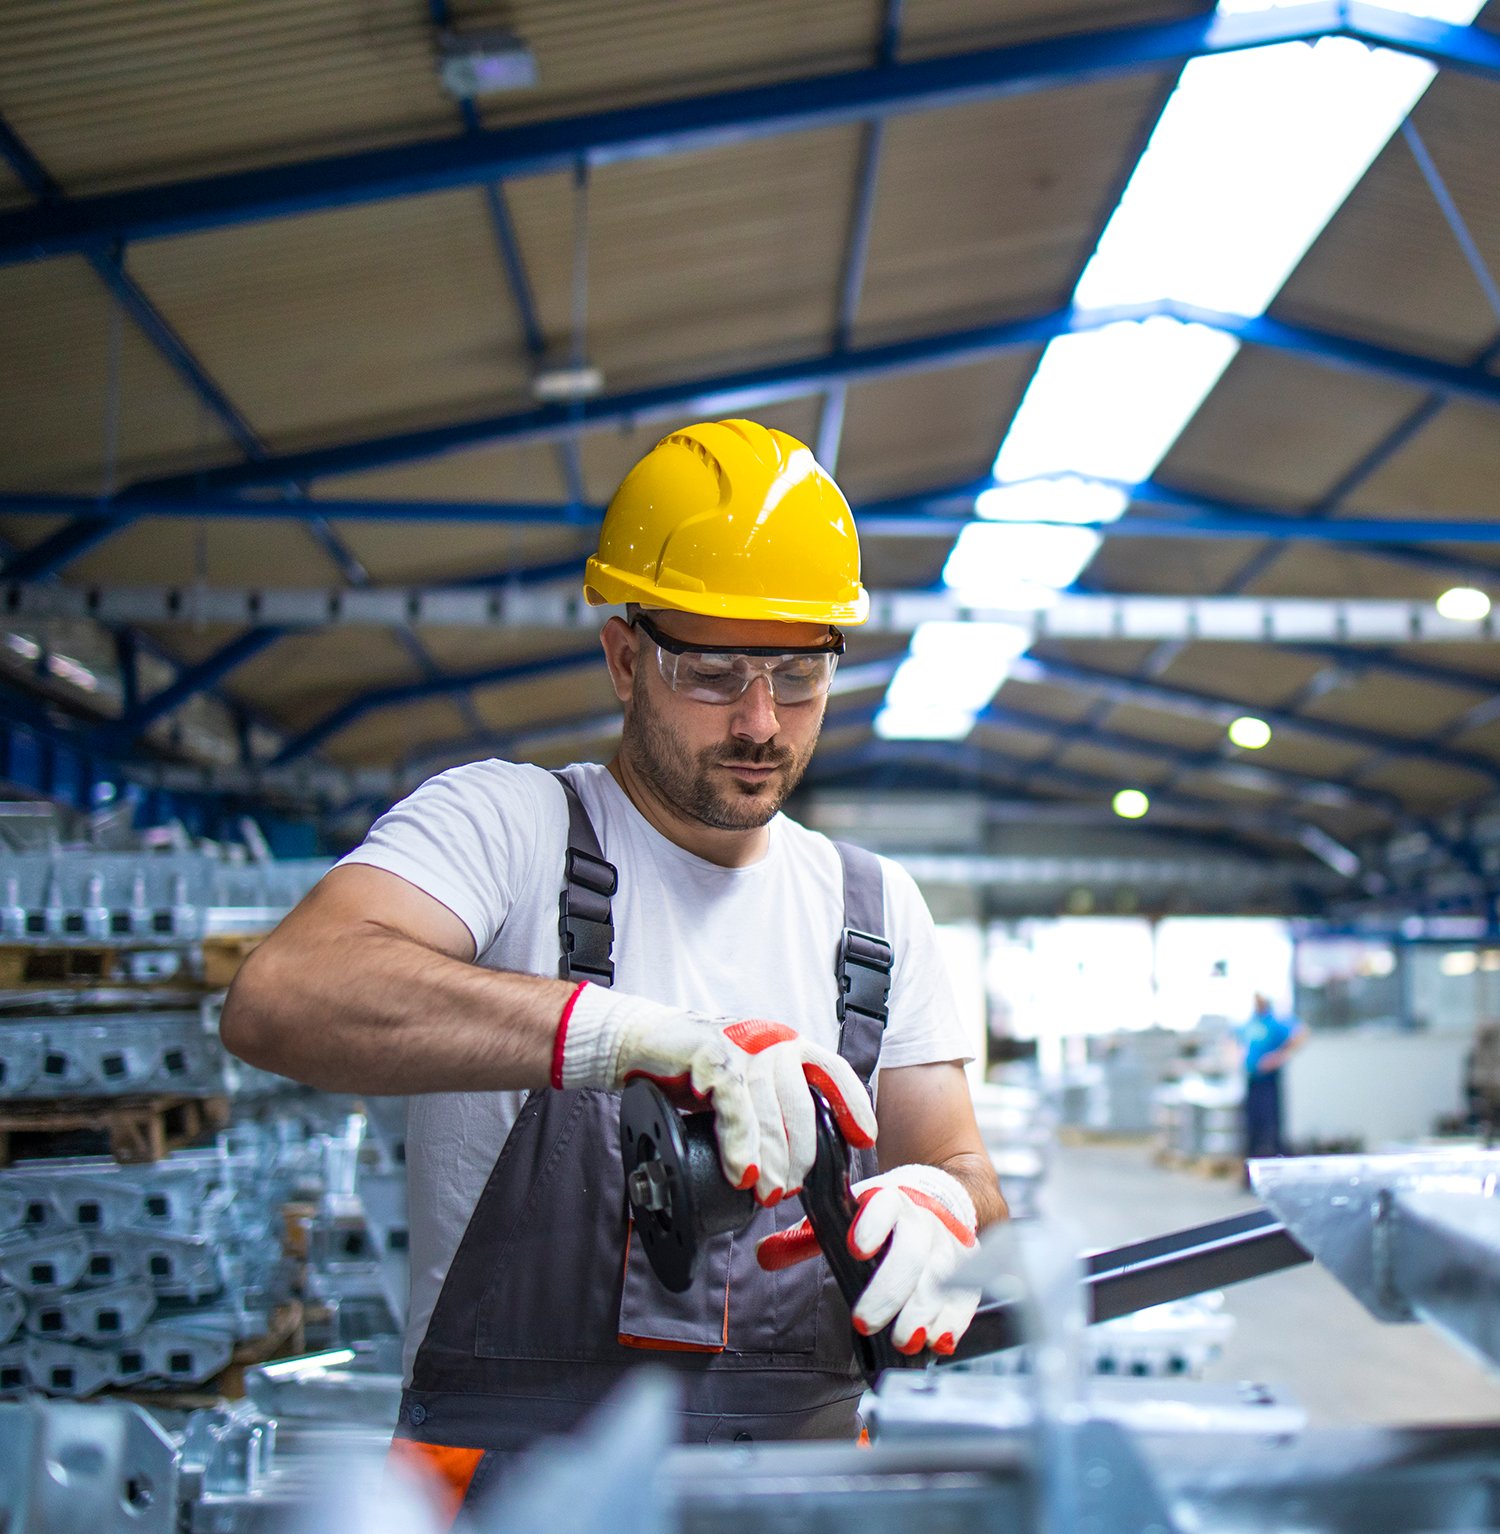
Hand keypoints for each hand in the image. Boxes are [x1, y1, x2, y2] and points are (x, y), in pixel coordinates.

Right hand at [553, 982, 876, 1204]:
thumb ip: (768, 1110)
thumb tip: (793, 1161)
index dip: (853, 1104)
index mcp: (784, 1045)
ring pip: (769, 1108)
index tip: (863, 1139)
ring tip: (767, 1193)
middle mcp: (769, 1040)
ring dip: (771, 1157)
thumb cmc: (690, 1070)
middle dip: (801, 1154)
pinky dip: (740, 1144)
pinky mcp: (710, 1053)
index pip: (831, 1070)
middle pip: (802, 1102)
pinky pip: (734, 1104)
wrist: (635, 1044)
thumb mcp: (740, 1087)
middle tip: (789, 1191)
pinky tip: (743, 1172)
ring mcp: (741, 1045)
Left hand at [756, 1163, 981, 1355]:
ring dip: (922, 1312)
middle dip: (889, 1289)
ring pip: (941, 1277)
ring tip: (903, 1340)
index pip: (883, 1205)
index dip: (871, 1224)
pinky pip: (967, 1296)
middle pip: (911, 1252)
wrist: (940, 1203)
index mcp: (889, 1200)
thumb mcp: (847, 1218)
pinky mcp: (969, 1271)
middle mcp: (923, 1221)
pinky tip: (940, 1341)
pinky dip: (955, 1320)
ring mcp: (950, 1246)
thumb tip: (763, 1254)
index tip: (855, 1247)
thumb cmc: (883, 1217)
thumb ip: (808, 1238)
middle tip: (864, 1320)